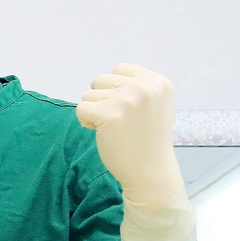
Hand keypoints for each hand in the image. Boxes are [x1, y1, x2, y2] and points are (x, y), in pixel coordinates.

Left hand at [77, 64, 181, 204]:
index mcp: (159, 82)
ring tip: (114, 129)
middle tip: (120, 121)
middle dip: (103, 100)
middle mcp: (145, 87)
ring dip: (94, 112)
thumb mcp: (153, 105)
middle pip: (101, 80)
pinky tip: (103, 133)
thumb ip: (135, 88)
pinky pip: (81, 109)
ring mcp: (127, 100)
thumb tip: (100, 80)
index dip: (115, 89)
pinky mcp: (109, 114)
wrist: (150, 171)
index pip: (120, 69)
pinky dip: (86, 121)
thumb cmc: (147, 139)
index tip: (127, 109)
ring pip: (88, 95)